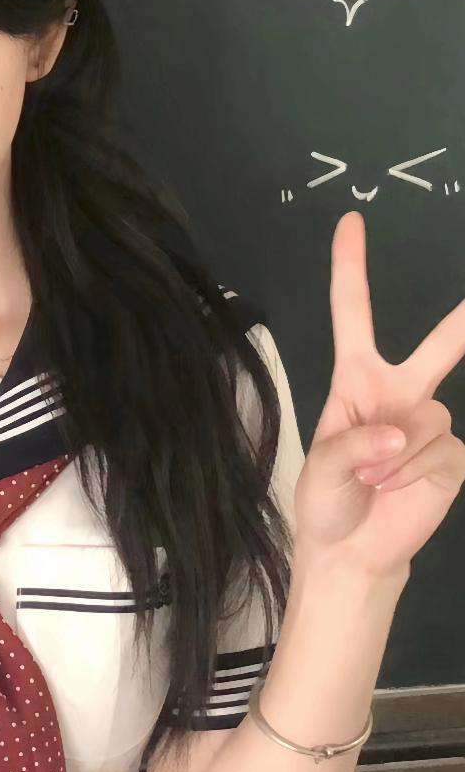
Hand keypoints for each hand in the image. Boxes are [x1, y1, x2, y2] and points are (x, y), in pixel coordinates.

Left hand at [292, 211, 464, 580]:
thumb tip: (398, 433)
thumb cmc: (326, 499)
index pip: (352, 314)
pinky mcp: (452, 457)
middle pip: (437, 347)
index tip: (350, 223)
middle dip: (462, 322)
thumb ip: (355, 445)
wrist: (351, 548)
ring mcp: (429, 423)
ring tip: (372, 480)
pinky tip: (396, 489)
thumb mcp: (321, 466)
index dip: (351, 268)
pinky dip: (414, 474)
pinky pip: (442, 453)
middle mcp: (398, 392)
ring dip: (396, 457)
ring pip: (430, 420)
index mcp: (356, 380)